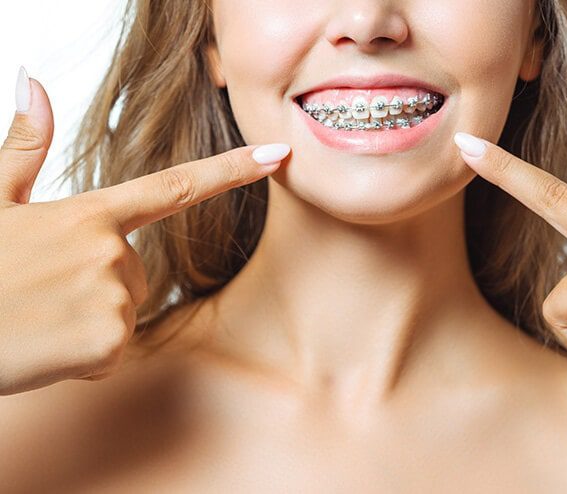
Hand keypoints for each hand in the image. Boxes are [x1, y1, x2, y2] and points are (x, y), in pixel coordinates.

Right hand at [0, 71, 290, 394]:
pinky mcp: (108, 341)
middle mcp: (109, 250)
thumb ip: (24, 148)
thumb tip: (34, 82)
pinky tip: (46, 348)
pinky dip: (84, 358)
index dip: (234, 169)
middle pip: (137, 275)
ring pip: (125, 315)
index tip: (278, 155)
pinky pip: (113, 352)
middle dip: (98, 290)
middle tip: (42, 297)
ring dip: (88, 325)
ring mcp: (111, 295)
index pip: (177, 186)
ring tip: (39, 320)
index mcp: (89, 214)